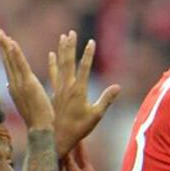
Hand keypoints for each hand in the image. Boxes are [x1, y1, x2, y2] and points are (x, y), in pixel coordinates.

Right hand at [0, 29, 54, 130]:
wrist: (43, 131)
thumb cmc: (38, 120)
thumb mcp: (26, 104)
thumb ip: (17, 93)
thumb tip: (8, 86)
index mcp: (16, 89)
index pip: (9, 68)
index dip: (6, 55)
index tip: (4, 42)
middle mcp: (15, 85)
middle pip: (7, 62)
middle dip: (3, 46)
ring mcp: (20, 84)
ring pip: (11, 61)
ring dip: (7, 46)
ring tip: (2, 33)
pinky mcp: (29, 84)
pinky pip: (20, 66)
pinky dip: (15, 54)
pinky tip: (11, 43)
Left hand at [49, 31, 120, 156]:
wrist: (58, 138)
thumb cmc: (79, 129)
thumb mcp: (96, 115)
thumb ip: (106, 99)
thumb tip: (118, 86)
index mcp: (78, 91)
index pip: (84, 68)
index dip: (88, 54)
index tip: (91, 42)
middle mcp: (67, 87)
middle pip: (69, 62)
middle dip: (71, 46)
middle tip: (72, 32)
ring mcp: (59, 89)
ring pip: (60, 65)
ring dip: (61, 51)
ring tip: (62, 37)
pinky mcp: (53, 93)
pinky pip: (52, 75)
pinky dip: (52, 64)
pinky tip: (51, 55)